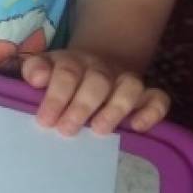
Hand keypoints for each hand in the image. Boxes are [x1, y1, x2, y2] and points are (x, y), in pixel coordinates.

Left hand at [20, 50, 169, 136]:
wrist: (92, 65)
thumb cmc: (61, 79)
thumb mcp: (43, 69)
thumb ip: (34, 70)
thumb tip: (36, 77)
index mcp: (72, 62)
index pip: (67, 72)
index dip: (56, 96)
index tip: (45, 120)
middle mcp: (100, 69)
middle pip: (98, 81)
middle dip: (82, 106)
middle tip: (66, 129)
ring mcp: (124, 80)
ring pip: (130, 86)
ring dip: (115, 108)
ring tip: (99, 130)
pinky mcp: (144, 95)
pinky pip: (158, 99)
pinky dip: (152, 111)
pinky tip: (138, 127)